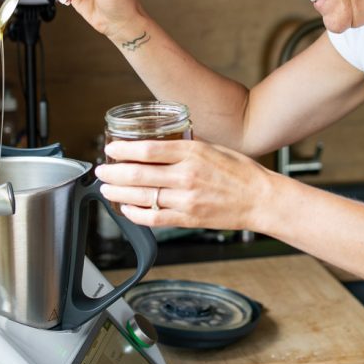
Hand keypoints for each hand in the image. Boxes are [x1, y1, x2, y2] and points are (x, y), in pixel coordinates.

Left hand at [95, 138, 273, 230]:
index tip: (111, 148)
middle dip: (113, 172)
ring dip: (118, 192)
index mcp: (193, 152)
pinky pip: (154, 218)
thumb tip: (158, 145)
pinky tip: (127, 207)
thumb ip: (185, 147)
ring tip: (107, 187)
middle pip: (137, 173)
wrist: (261, 199)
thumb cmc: (241, 172)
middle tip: (101, 170)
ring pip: (141, 196)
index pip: (147, 149)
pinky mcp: (188, 218)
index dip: (123, 149)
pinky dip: (135, 213)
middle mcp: (187, 175)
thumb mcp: (213, 148)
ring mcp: (186, 199)